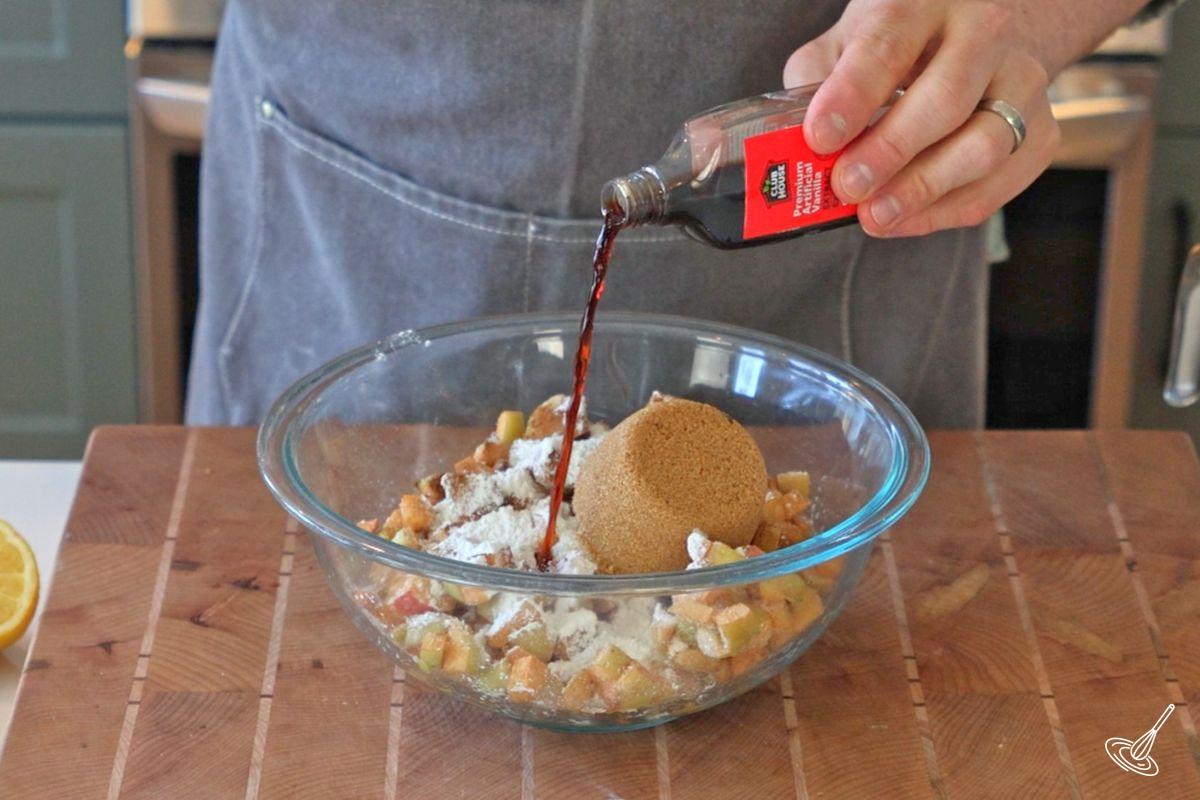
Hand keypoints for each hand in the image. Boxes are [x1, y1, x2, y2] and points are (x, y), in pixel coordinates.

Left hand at [784, 0, 1063, 237]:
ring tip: (874, 215)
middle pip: (944, 100)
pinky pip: (998, 183)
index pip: (888, 46)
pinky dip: (945, 211)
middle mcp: (984, 33)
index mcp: (923, 2)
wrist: (996, 22)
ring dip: (922, 190)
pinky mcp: (1040, 130)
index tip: (820, 138)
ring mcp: (1021, 80)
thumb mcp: (852, 37)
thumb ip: (817, 79)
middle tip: (847, 185)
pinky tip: (903, 219)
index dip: (852, 96)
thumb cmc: (906, 39)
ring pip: (983, 145)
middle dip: (890, 151)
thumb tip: (793, 139)